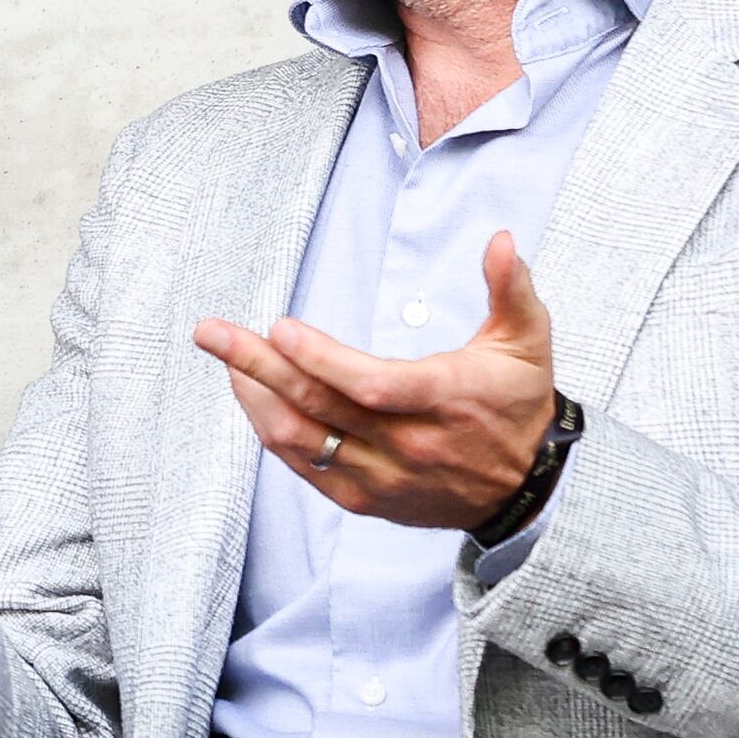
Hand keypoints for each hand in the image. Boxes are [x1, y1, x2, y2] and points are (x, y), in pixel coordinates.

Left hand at [197, 231, 557, 532]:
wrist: (523, 490)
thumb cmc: (517, 404)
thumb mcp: (527, 342)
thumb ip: (511, 288)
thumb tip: (501, 239)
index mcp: (446, 400)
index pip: (372, 386)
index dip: (321, 360)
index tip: (280, 328)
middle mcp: (409, 445)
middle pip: (320, 407)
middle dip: (258, 365)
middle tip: (211, 332)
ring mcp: (382, 477)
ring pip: (301, 439)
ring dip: (255, 396)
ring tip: (226, 356)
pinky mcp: (363, 498)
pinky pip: (302, 464)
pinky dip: (270, 428)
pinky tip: (252, 394)